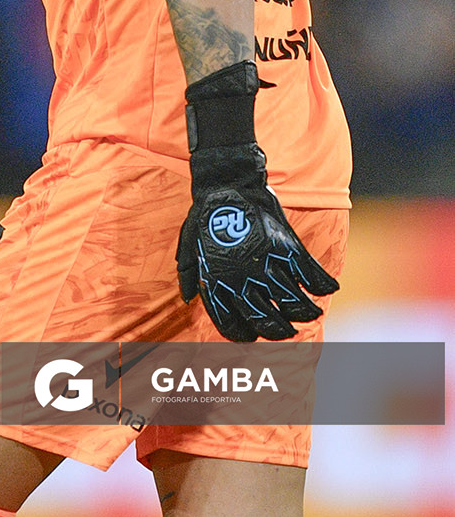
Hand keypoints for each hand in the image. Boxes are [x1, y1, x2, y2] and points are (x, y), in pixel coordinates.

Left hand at [176, 142, 339, 341]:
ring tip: (310, 310)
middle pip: (267, 320)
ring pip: (294, 302)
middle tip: (288, 330)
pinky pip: (311, 274)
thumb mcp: (190, 246)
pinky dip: (322, 285)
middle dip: (280, 330)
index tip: (255, 335)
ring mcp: (265, 263)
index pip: (232, 324)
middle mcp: (241, 279)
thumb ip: (191, 275)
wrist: (226, 181)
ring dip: (306, 311)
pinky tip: (327, 289)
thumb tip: (189, 298)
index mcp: (216, 282)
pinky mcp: (286, 246)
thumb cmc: (205, 214)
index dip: (246, 334)